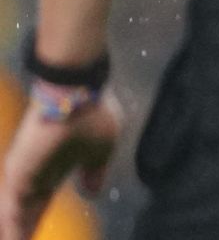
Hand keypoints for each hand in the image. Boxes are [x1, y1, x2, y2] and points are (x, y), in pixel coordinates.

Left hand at [1, 91, 120, 239]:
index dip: (40, 216)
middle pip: (29, 209)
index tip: (41, 234)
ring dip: (17, 231)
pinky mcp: (19, 176)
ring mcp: (26, 173)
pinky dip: (14, 230)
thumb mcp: (102, 149)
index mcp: (57, 166)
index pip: (44, 198)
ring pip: (18, 213)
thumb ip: (94, 172)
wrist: (76, 95)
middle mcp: (38, 171)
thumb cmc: (93, 115)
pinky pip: (14, 213)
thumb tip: (92, 192)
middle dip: (27, 228)